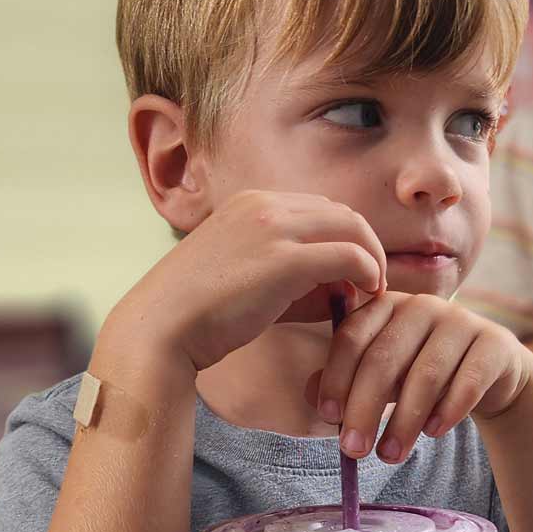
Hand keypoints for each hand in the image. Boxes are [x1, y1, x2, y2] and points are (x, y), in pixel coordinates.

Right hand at [103, 190, 386, 377]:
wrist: (160, 330)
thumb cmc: (200, 313)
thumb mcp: (245, 272)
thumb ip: (289, 268)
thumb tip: (342, 283)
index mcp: (251, 201)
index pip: (320, 208)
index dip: (344, 238)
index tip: (352, 271)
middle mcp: (263, 204)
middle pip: (342, 213)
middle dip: (365, 245)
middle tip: (372, 282)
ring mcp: (273, 227)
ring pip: (352, 228)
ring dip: (372, 258)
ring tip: (372, 291)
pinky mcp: (284, 259)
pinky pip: (349, 256)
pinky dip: (368, 273)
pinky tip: (364, 296)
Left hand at [311, 294, 532, 462]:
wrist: (490, 372)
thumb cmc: (423, 372)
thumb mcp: (383, 377)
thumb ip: (348, 382)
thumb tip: (311, 399)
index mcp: (387, 305)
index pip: (352, 336)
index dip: (336, 377)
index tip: (328, 418)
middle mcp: (423, 306)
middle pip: (385, 358)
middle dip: (364, 408)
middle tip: (353, 450)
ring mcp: (462, 321)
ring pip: (425, 374)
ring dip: (404, 420)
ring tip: (390, 455)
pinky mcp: (494, 343)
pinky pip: (468, 381)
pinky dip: (448, 410)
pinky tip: (433, 433)